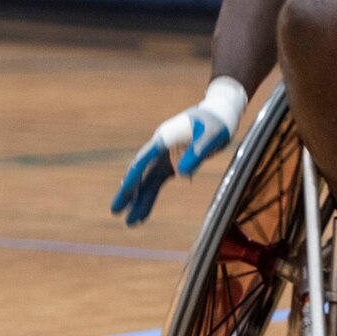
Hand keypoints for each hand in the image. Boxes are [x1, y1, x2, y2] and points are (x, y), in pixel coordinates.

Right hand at [111, 77, 248, 226]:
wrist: (221, 113)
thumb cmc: (217, 122)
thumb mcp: (211, 136)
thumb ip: (197, 153)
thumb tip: (181, 174)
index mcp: (165, 138)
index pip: (144, 160)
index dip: (134, 177)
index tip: (124, 192)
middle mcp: (160, 147)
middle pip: (140, 172)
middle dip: (128, 192)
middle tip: (115, 211)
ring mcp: (165, 156)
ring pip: (147, 181)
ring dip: (139, 200)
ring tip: (131, 222)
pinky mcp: (172, 162)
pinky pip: (157, 182)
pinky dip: (151, 196)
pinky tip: (143, 213)